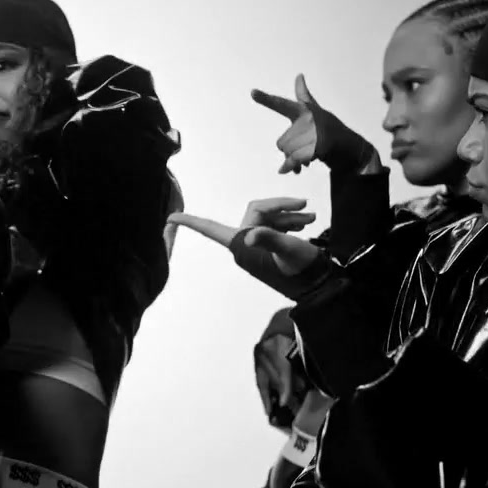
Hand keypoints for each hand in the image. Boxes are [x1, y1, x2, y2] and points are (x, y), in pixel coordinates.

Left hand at [167, 198, 320, 277]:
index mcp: (242, 245)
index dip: (191, 223)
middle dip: (281, 206)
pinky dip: (291, 220)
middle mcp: (247, 242)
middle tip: (304, 205)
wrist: (317, 282)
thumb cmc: (300, 269)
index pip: (211, 229)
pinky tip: (306, 222)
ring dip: (291, 214)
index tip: (170, 217)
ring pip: (270, 216)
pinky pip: (276, 224)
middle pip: (258, 210)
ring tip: (311, 217)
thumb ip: (270, 237)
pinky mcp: (271, 243)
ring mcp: (259, 243)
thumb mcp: (287, 250)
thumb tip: (251, 234)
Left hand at [252, 74, 377, 176]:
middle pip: (281, 142)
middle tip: (305, 147)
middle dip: (291, 149)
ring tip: (308, 154)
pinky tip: (293, 170)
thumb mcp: (316, 110)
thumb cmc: (331, 128)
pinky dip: (291, 167)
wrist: (350, 147)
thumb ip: (304, 96)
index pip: (282, 104)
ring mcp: (313, 134)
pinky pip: (293, 160)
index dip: (266, 99)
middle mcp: (308, 120)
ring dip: (294, 158)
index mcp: (305, 111)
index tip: (251, 92)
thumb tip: (299, 75)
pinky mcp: (317, 148)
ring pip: (286, 152)